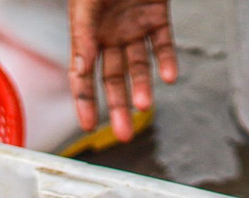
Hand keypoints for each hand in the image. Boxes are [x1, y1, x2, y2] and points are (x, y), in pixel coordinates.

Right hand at [68, 0, 177, 141]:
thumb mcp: (86, 2)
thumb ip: (83, 33)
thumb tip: (80, 66)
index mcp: (86, 30)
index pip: (83, 75)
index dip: (84, 101)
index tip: (88, 125)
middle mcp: (110, 33)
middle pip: (114, 78)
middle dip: (118, 107)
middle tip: (123, 132)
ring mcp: (134, 27)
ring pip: (139, 66)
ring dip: (142, 87)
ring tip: (144, 105)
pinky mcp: (157, 17)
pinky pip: (163, 44)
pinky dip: (167, 61)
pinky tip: (169, 77)